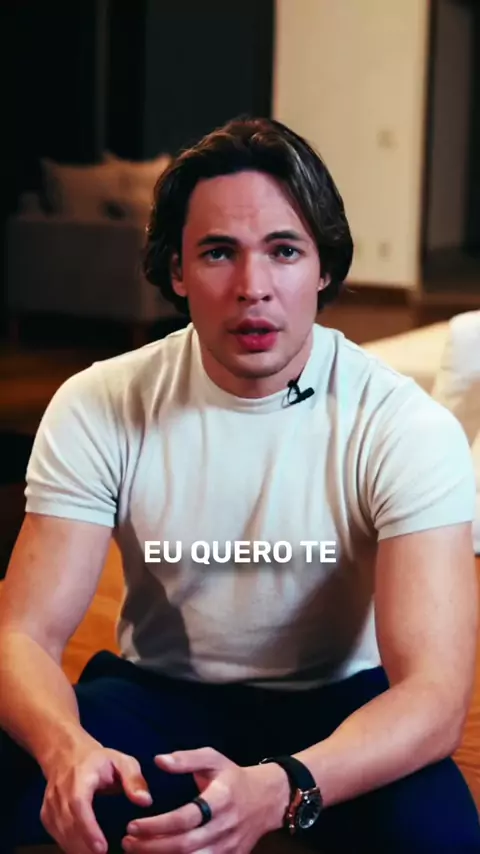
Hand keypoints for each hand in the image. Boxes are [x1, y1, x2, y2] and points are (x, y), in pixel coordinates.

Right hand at [40, 734, 152, 853]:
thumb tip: (145, 801)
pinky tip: (83, 852)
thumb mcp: (121, 761)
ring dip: (77, 849)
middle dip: (84, 846)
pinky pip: (56, 835)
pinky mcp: (46, 814)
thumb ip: (134, 780)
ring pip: (60, 833)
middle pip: (68, 824)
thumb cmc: (99, 760)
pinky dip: (68, 846)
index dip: (88, 828)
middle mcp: (60, 791)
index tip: (101, 848)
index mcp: (80, 777)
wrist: (66, 754)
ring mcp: (50, 804)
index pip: (79, 804)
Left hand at [121, 746, 288, 853]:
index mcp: (220, 798)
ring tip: (137, 851)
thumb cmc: (233, 776)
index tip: (132, 824)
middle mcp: (225, 826)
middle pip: (184, 845)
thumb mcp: (213, 759)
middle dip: (152, 846)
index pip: (185, 817)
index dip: (157, 825)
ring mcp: (229, 847)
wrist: (267, 799)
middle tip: (127, 842)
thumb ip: (186, 759)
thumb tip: (158, 761)